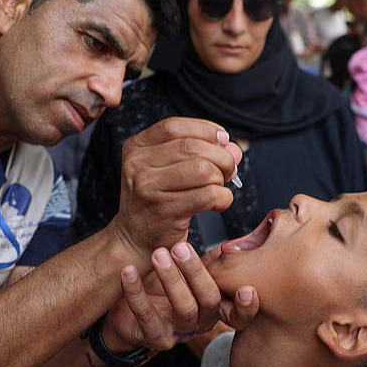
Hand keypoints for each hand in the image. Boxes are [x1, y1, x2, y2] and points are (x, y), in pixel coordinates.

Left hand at [102, 243, 257, 352]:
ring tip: (158, 255)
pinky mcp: (153, 337)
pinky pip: (146, 315)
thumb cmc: (160, 289)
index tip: (246, 289)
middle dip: (196, 272)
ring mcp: (178, 333)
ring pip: (183, 309)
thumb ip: (210, 262)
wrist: (125, 314)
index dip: (246, 307)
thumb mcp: (188, 275)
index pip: (237, 314)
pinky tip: (129, 271)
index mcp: (212, 307)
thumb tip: (229, 243)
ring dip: (171, 279)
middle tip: (180, 247)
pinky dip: (136, 291)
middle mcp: (200, 322)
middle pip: (209, 301)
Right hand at [110, 118, 242, 260]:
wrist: (135, 239)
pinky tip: (218, 203)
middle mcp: (137, 164)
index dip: (205, 129)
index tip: (223, 139)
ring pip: (203, 170)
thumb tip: (232, 148)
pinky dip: (223, 198)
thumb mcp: (168, 170)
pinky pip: (208, 195)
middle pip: (193, 147)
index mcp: (136, 148)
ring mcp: (149, 187)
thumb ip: (199, 152)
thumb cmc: (156, 202)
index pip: (174, 127)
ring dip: (221, 179)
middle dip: (221, 157)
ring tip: (218, 187)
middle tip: (229, 170)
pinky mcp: (165, 210)